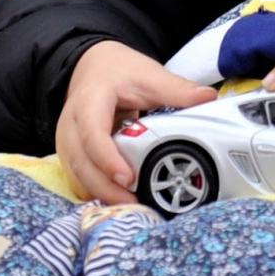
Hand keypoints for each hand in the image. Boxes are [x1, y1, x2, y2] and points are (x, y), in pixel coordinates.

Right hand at [56, 40, 216, 203]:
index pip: (91, 133)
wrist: (92, 68)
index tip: (128, 178)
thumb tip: (207, 97)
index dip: (107, 159)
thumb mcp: (147, 75)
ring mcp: (67, 142)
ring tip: (132, 207)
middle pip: (81, 163)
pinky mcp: (72, 155)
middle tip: (136, 203)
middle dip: (106, 188)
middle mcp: (70, 125)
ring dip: (102, 194)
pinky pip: (79, 179)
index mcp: (88, 102)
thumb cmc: (119, 72)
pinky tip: (121, 201)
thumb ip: (175, 89)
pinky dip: (98, 192)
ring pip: (77, 175)